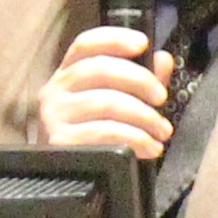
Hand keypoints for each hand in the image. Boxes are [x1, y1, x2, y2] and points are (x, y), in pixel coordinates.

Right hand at [36, 26, 174, 159]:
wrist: (71, 179)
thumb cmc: (95, 136)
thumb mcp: (120, 103)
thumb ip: (142, 80)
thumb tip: (163, 59)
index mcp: (68, 74)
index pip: (85, 44)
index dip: (114, 38)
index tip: (143, 43)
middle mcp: (55, 90)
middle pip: (100, 69)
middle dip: (140, 80)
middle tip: (162, 98)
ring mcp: (54, 116)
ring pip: (106, 102)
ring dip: (143, 116)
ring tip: (162, 131)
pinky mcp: (60, 142)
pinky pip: (104, 132)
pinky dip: (135, 138)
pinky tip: (150, 148)